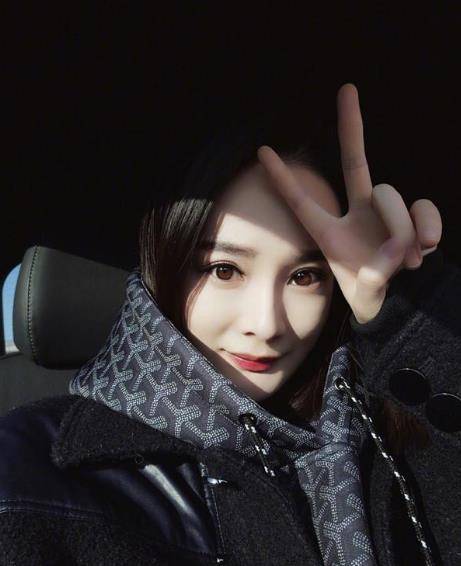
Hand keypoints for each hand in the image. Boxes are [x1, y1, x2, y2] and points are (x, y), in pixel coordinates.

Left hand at [256, 83, 442, 323]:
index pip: (301, 201)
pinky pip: (424, 208)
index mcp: (328, 233)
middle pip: (356, 161)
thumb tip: (399, 247)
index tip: (262, 151)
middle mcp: (357, 214)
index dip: (283, 178)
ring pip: (393, 197)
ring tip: (405, 262)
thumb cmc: (367, 296)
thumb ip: (375, 276)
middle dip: (350, 124)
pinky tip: (424, 249)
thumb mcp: (362, 293)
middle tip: (346, 88)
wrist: (396, 305)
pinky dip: (428, 225)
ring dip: (403, 231)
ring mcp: (386, 213)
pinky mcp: (414, 217)